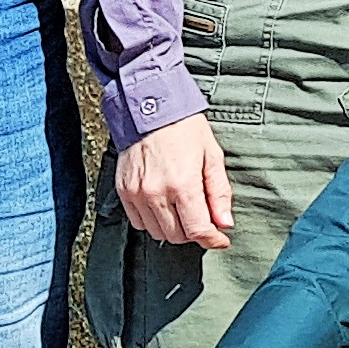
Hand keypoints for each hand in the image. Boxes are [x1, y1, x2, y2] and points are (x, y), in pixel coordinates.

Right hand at [117, 116, 231, 248]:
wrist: (150, 108)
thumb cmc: (184, 128)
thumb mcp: (212, 156)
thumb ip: (219, 193)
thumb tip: (225, 223)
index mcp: (182, 184)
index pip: (197, 230)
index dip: (212, 239)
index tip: (220, 239)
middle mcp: (156, 192)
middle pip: (177, 236)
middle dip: (194, 232)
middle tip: (203, 218)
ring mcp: (136, 193)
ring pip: (157, 232)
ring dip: (173, 228)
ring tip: (183, 209)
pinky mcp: (123, 191)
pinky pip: (138, 222)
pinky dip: (153, 220)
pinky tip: (164, 205)